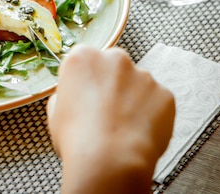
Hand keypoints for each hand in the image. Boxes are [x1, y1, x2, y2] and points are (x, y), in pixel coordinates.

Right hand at [47, 45, 174, 193]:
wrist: (110, 162)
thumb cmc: (77, 139)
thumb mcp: (55, 112)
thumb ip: (66, 94)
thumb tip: (74, 97)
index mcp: (83, 56)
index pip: (85, 61)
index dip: (86, 82)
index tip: (87, 98)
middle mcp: (114, 58)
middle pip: (114, 67)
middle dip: (112, 84)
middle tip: (107, 112)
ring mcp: (142, 74)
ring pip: (137, 84)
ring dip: (133, 99)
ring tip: (125, 128)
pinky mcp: (164, 93)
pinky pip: (157, 102)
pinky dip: (152, 115)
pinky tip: (140, 133)